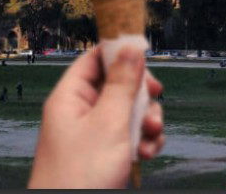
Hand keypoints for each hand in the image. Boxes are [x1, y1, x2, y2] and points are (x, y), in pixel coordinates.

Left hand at [28, 46, 163, 188]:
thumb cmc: (79, 177)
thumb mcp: (108, 122)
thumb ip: (122, 83)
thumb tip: (130, 48)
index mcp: (71, 97)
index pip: (94, 58)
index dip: (119, 52)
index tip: (144, 54)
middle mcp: (81, 112)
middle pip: (117, 83)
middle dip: (140, 93)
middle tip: (154, 95)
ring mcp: (94, 134)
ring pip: (128, 110)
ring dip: (147, 119)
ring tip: (152, 133)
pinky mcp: (106, 153)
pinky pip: (130, 134)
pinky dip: (144, 140)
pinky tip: (148, 152)